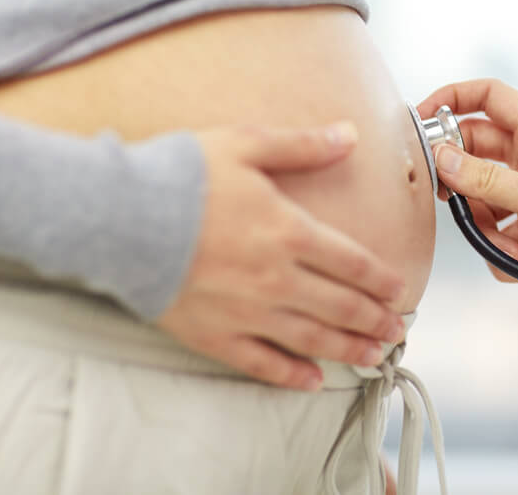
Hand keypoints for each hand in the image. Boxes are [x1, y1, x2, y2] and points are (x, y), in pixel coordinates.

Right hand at [157, 121, 406, 390]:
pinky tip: (312, 382)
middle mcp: (277, 277)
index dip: (380, 279)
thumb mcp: (246, 145)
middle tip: (395, 332)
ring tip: (373, 357)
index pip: (351, 262)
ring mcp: (246, 311)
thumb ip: (302, 146)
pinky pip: (260, 363)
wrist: (118, 217)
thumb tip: (350, 134)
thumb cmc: (182, 175)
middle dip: (373, 320)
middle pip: (339, 305)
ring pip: (310, 339)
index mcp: (289, 232)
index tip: (399, 291)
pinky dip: (289, 375)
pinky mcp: (213, 334)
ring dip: (347, 349)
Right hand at [418, 79, 517, 298]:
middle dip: (461, 184)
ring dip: (485, 228)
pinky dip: (502, 252)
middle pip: (472, 153)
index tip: (419, 123)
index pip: (486, 97)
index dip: (450, 100)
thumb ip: (488, 181)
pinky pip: (496, 234)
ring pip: (480, 200)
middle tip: (456, 203)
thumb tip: (441, 159)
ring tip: (512, 247)